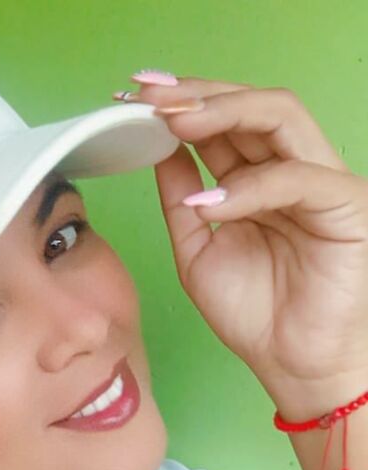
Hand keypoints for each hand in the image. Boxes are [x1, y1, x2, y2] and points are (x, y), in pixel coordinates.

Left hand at [117, 75, 367, 419]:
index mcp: (253, 180)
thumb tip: (159, 151)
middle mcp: (287, 171)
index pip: (221, 123)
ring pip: (280, 117)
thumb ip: (182, 199)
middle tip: (149, 95)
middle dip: (196, 95)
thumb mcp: (198, 247)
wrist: (291, 362)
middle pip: (249, 106)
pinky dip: (248, 188)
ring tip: (174, 121)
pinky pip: (296, 179)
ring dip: (222, 113)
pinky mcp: (346, 205)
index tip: (134, 98)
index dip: (180, 105)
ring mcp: (320, 182)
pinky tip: (209, 203)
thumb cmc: (252, 310)